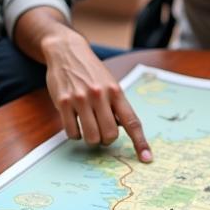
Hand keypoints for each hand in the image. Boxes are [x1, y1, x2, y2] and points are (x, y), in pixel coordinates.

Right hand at [43, 28, 151, 162]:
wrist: (67, 51)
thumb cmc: (92, 72)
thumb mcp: (110, 84)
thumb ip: (116, 106)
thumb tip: (123, 129)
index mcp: (116, 92)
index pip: (132, 122)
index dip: (140, 142)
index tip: (146, 158)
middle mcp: (99, 95)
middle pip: (110, 134)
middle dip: (107, 140)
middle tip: (102, 133)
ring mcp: (80, 99)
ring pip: (91, 137)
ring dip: (91, 139)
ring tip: (89, 128)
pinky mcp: (63, 103)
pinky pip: (72, 133)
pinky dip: (75, 134)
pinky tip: (75, 124)